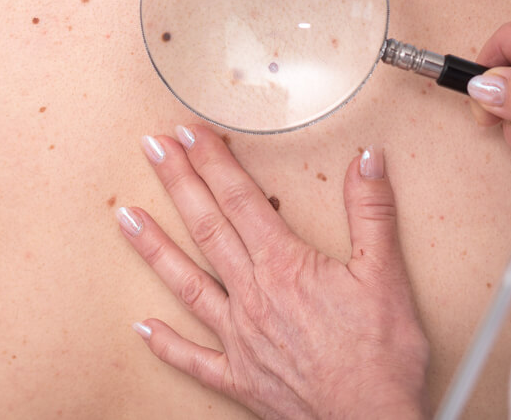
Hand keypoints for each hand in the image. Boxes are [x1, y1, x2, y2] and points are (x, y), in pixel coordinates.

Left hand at [118, 127, 428, 419]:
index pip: (241, 200)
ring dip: (154, 248)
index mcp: (286, 267)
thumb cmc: (380, 356)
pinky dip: (165, 343)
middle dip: (178, 184)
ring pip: (187, 284)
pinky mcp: (240, 377)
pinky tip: (142, 328)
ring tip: (124, 218)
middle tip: (152, 149)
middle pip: (207, 228)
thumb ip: (371, 213)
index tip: (190, 133)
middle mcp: (253, 296)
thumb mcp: (386, 274)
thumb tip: (366, 162)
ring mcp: (240, 338)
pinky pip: (193, 359)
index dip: (214, 162)